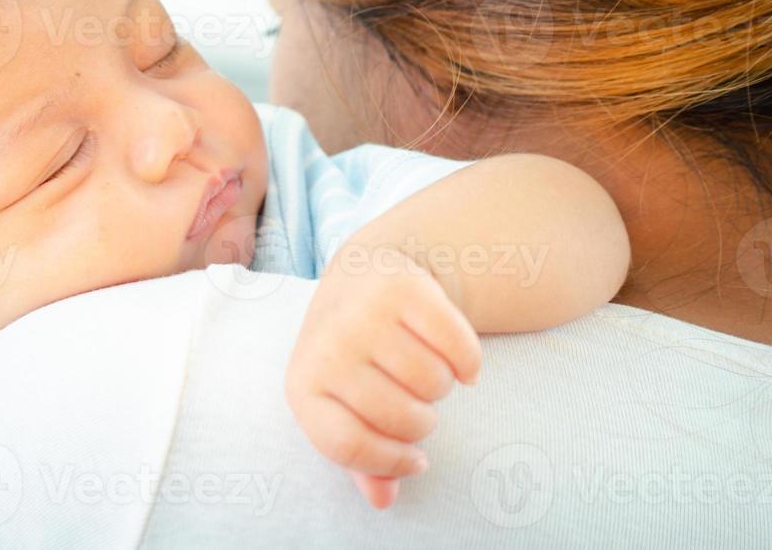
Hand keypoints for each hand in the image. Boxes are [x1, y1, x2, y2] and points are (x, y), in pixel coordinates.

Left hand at [284, 247, 481, 508]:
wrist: (364, 272)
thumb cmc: (353, 351)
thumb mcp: (344, 401)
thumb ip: (361, 455)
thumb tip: (384, 500)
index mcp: (304, 385)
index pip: (349, 445)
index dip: (391, 462)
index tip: (415, 460)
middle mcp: (328, 347)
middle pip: (401, 419)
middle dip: (422, 420)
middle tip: (416, 401)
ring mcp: (363, 314)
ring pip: (433, 384)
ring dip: (441, 385)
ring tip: (425, 368)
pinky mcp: (403, 287)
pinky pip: (458, 347)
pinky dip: (467, 361)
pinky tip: (454, 355)